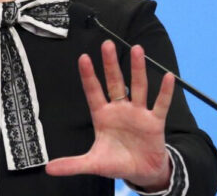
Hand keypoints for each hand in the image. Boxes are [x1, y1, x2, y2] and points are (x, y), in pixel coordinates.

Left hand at [45, 40, 175, 190]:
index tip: (83, 57)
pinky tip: (168, 77)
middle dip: (111, 64)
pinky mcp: (154, 122)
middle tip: (107, 44)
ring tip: (137, 49)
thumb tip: (48, 169)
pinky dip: (164, 92)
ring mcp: (138, 113)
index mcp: (102, 116)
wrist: (142, 172)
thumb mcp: (93, 163)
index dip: (88, 76)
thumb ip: (72, 164)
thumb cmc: (116, 162)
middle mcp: (120, 109)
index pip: (93, 92)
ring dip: (138, 69)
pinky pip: (160, 104)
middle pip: (115, 82)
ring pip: (138, 86)